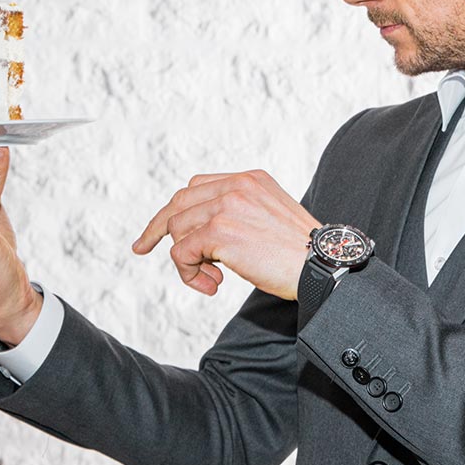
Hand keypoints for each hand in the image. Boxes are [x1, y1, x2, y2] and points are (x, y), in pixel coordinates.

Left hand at [132, 170, 320, 300]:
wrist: (322, 267)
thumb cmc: (301, 254)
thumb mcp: (270, 218)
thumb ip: (239, 214)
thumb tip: (201, 237)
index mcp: (250, 179)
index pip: (196, 186)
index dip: (174, 208)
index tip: (156, 229)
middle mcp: (236, 185)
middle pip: (179, 203)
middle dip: (158, 228)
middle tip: (142, 248)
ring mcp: (227, 206)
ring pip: (178, 229)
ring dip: (187, 260)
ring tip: (212, 279)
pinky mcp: (220, 231)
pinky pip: (182, 253)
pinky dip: (189, 273)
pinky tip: (213, 285)